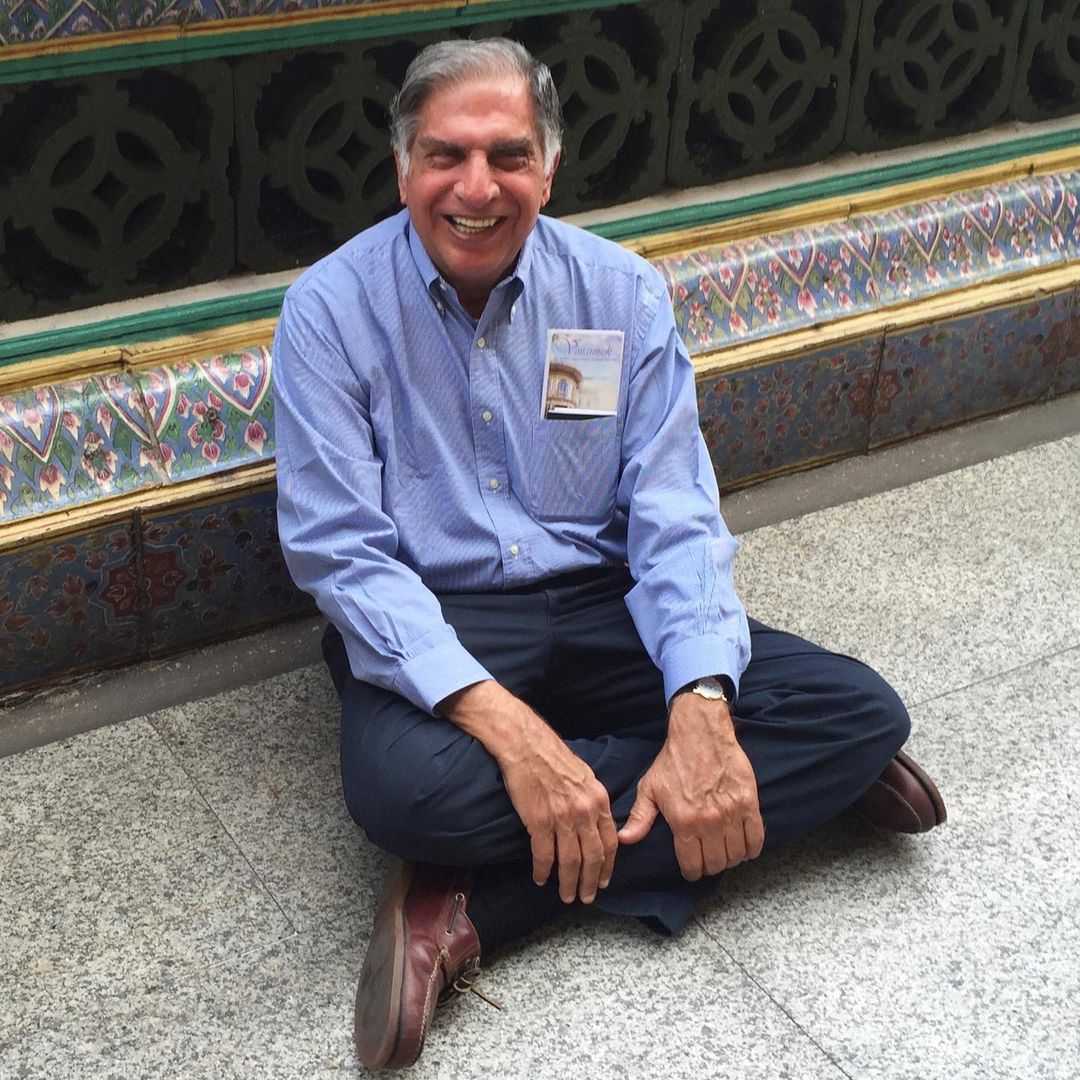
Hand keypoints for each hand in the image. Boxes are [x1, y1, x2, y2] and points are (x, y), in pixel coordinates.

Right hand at [438, 681, 617, 904]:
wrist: (526, 745)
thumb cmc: (553, 756)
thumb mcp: (585, 775)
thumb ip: (592, 800)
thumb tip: (596, 821)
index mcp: (598, 799)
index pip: (610, 841)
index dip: (608, 865)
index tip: (603, 880)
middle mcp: (584, 811)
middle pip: (593, 856)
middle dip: (591, 881)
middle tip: (587, 897)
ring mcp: (562, 818)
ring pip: (571, 861)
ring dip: (568, 883)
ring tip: (566, 896)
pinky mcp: (539, 821)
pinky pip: (544, 855)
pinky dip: (543, 870)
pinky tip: (541, 878)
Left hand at [617, 693, 763, 879]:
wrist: (700, 733)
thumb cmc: (673, 761)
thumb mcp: (650, 788)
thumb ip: (639, 817)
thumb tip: (625, 839)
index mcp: (683, 822)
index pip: (692, 865)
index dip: (691, 872)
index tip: (692, 869)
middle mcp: (709, 822)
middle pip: (716, 864)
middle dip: (710, 866)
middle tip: (707, 859)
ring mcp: (732, 813)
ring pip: (736, 855)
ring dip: (730, 858)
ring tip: (723, 851)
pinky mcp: (749, 803)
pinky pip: (756, 840)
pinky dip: (751, 849)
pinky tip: (744, 846)